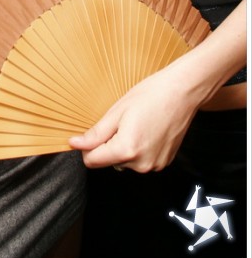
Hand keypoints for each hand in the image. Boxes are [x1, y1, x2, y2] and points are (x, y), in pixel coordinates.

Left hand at [68, 65, 197, 172]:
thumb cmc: (150, 95)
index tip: (93, 132)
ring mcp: (155, 165)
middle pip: (109, 161)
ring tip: (136, 125)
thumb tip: (75, 144)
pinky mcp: (164, 163)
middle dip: (109, 145)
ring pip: (125, 161)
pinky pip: (140, 160)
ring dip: (124, 147)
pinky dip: (138, 149)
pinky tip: (147, 131)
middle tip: (122, 122)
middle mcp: (142, 164)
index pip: (92, 161)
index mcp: (127, 149)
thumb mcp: (117, 111)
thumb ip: (95, 133)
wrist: (182, 92)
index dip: (87, 146)